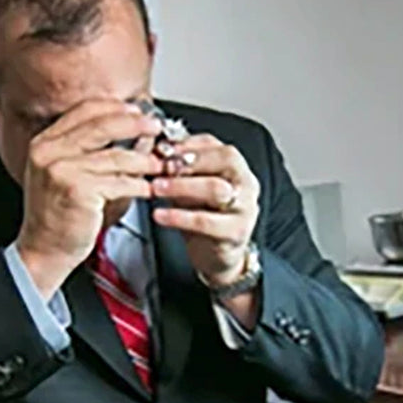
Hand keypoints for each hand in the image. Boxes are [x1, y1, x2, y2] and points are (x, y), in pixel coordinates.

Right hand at [15, 100, 162, 297]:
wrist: (43, 250)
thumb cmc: (57, 215)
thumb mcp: (62, 173)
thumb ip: (84, 150)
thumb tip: (126, 130)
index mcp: (45, 143)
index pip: (85, 111)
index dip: (115, 107)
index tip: (137, 110)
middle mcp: (49, 152)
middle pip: (102, 125)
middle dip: (135, 124)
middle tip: (155, 128)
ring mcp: (62, 170)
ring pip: (116, 156)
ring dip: (143, 160)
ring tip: (158, 164)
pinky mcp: (79, 190)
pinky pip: (119, 181)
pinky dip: (138, 184)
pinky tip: (147, 187)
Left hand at [150, 134, 260, 287]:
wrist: (218, 257)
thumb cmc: (205, 217)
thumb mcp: (191, 189)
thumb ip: (179, 171)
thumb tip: (155, 151)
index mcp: (238, 169)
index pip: (219, 146)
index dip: (191, 144)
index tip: (164, 148)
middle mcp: (246, 185)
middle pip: (225, 160)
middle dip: (189, 161)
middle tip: (161, 166)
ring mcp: (244, 209)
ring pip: (216, 188)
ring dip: (182, 185)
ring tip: (157, 188)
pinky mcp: (235, 233)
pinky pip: (206, 221)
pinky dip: (179, 217)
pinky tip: (159, 215)